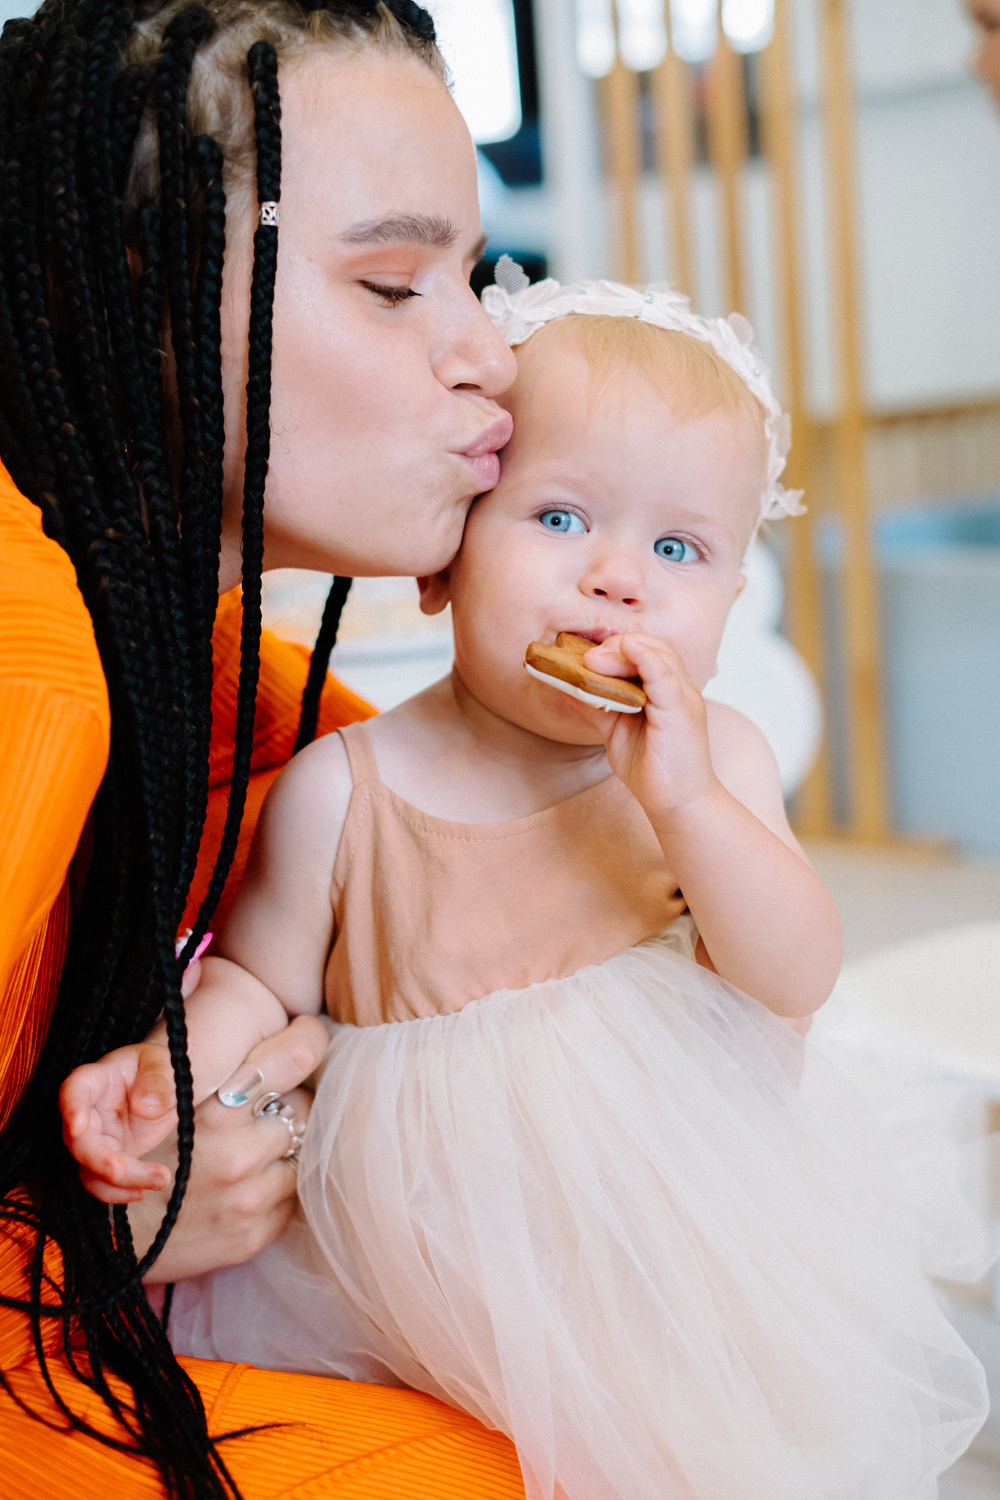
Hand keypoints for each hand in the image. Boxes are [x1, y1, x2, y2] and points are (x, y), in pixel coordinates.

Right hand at [60, 1042, 176, 1203]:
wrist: (166, 1084)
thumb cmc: (160, 1067)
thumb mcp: (164, 1065)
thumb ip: (157, 1082)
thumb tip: (146, 1108)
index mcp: (97, 1079)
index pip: (74, 1090)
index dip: (71, 1108)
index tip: (77, 1126)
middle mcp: (89, 1111)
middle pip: (78, 1140)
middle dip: (97, 1159)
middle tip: (121, 1170)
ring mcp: (97, 1137)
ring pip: (89, 1168)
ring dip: (119, 1183)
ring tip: (161, 1178)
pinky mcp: (109, 1158)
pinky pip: (104, 1182)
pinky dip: (121, 1192)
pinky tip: (146, 1190)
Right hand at [129, 1014, 329, 1282]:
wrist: (106, 1239)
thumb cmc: (139, 1153)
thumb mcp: (167, 1098)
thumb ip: (214, 1065)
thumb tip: (233, 999)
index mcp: (216, 1108)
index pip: (295, 1058)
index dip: (310, 1040)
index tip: (310, 1033)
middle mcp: (239, 1153)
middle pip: (304, 1108)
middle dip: (287, 1104)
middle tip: (263, 1110)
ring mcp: (248, 1198)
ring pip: (303, 1156)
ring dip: (283, 1151)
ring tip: (251, 1151)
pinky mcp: (252, 1234)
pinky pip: (291, 1200)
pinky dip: (275, 1189)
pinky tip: (246, 1186)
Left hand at [583, 634, 717, 817]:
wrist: (678, 803)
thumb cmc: (653, 768)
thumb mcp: (616, 731)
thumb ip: (598, 708)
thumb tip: (567, 688)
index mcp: (664, 690)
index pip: (644, 652)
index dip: (614, 649)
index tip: (583, 658)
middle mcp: (677, 688)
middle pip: (651, 646)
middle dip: (614, 647)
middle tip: (585, 660)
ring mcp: (682, 697)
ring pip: (657, 654)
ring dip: (622, 651)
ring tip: (593, 661)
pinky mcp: (681, 711)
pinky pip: (664, 675)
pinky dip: (646, 658)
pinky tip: (628, 649)